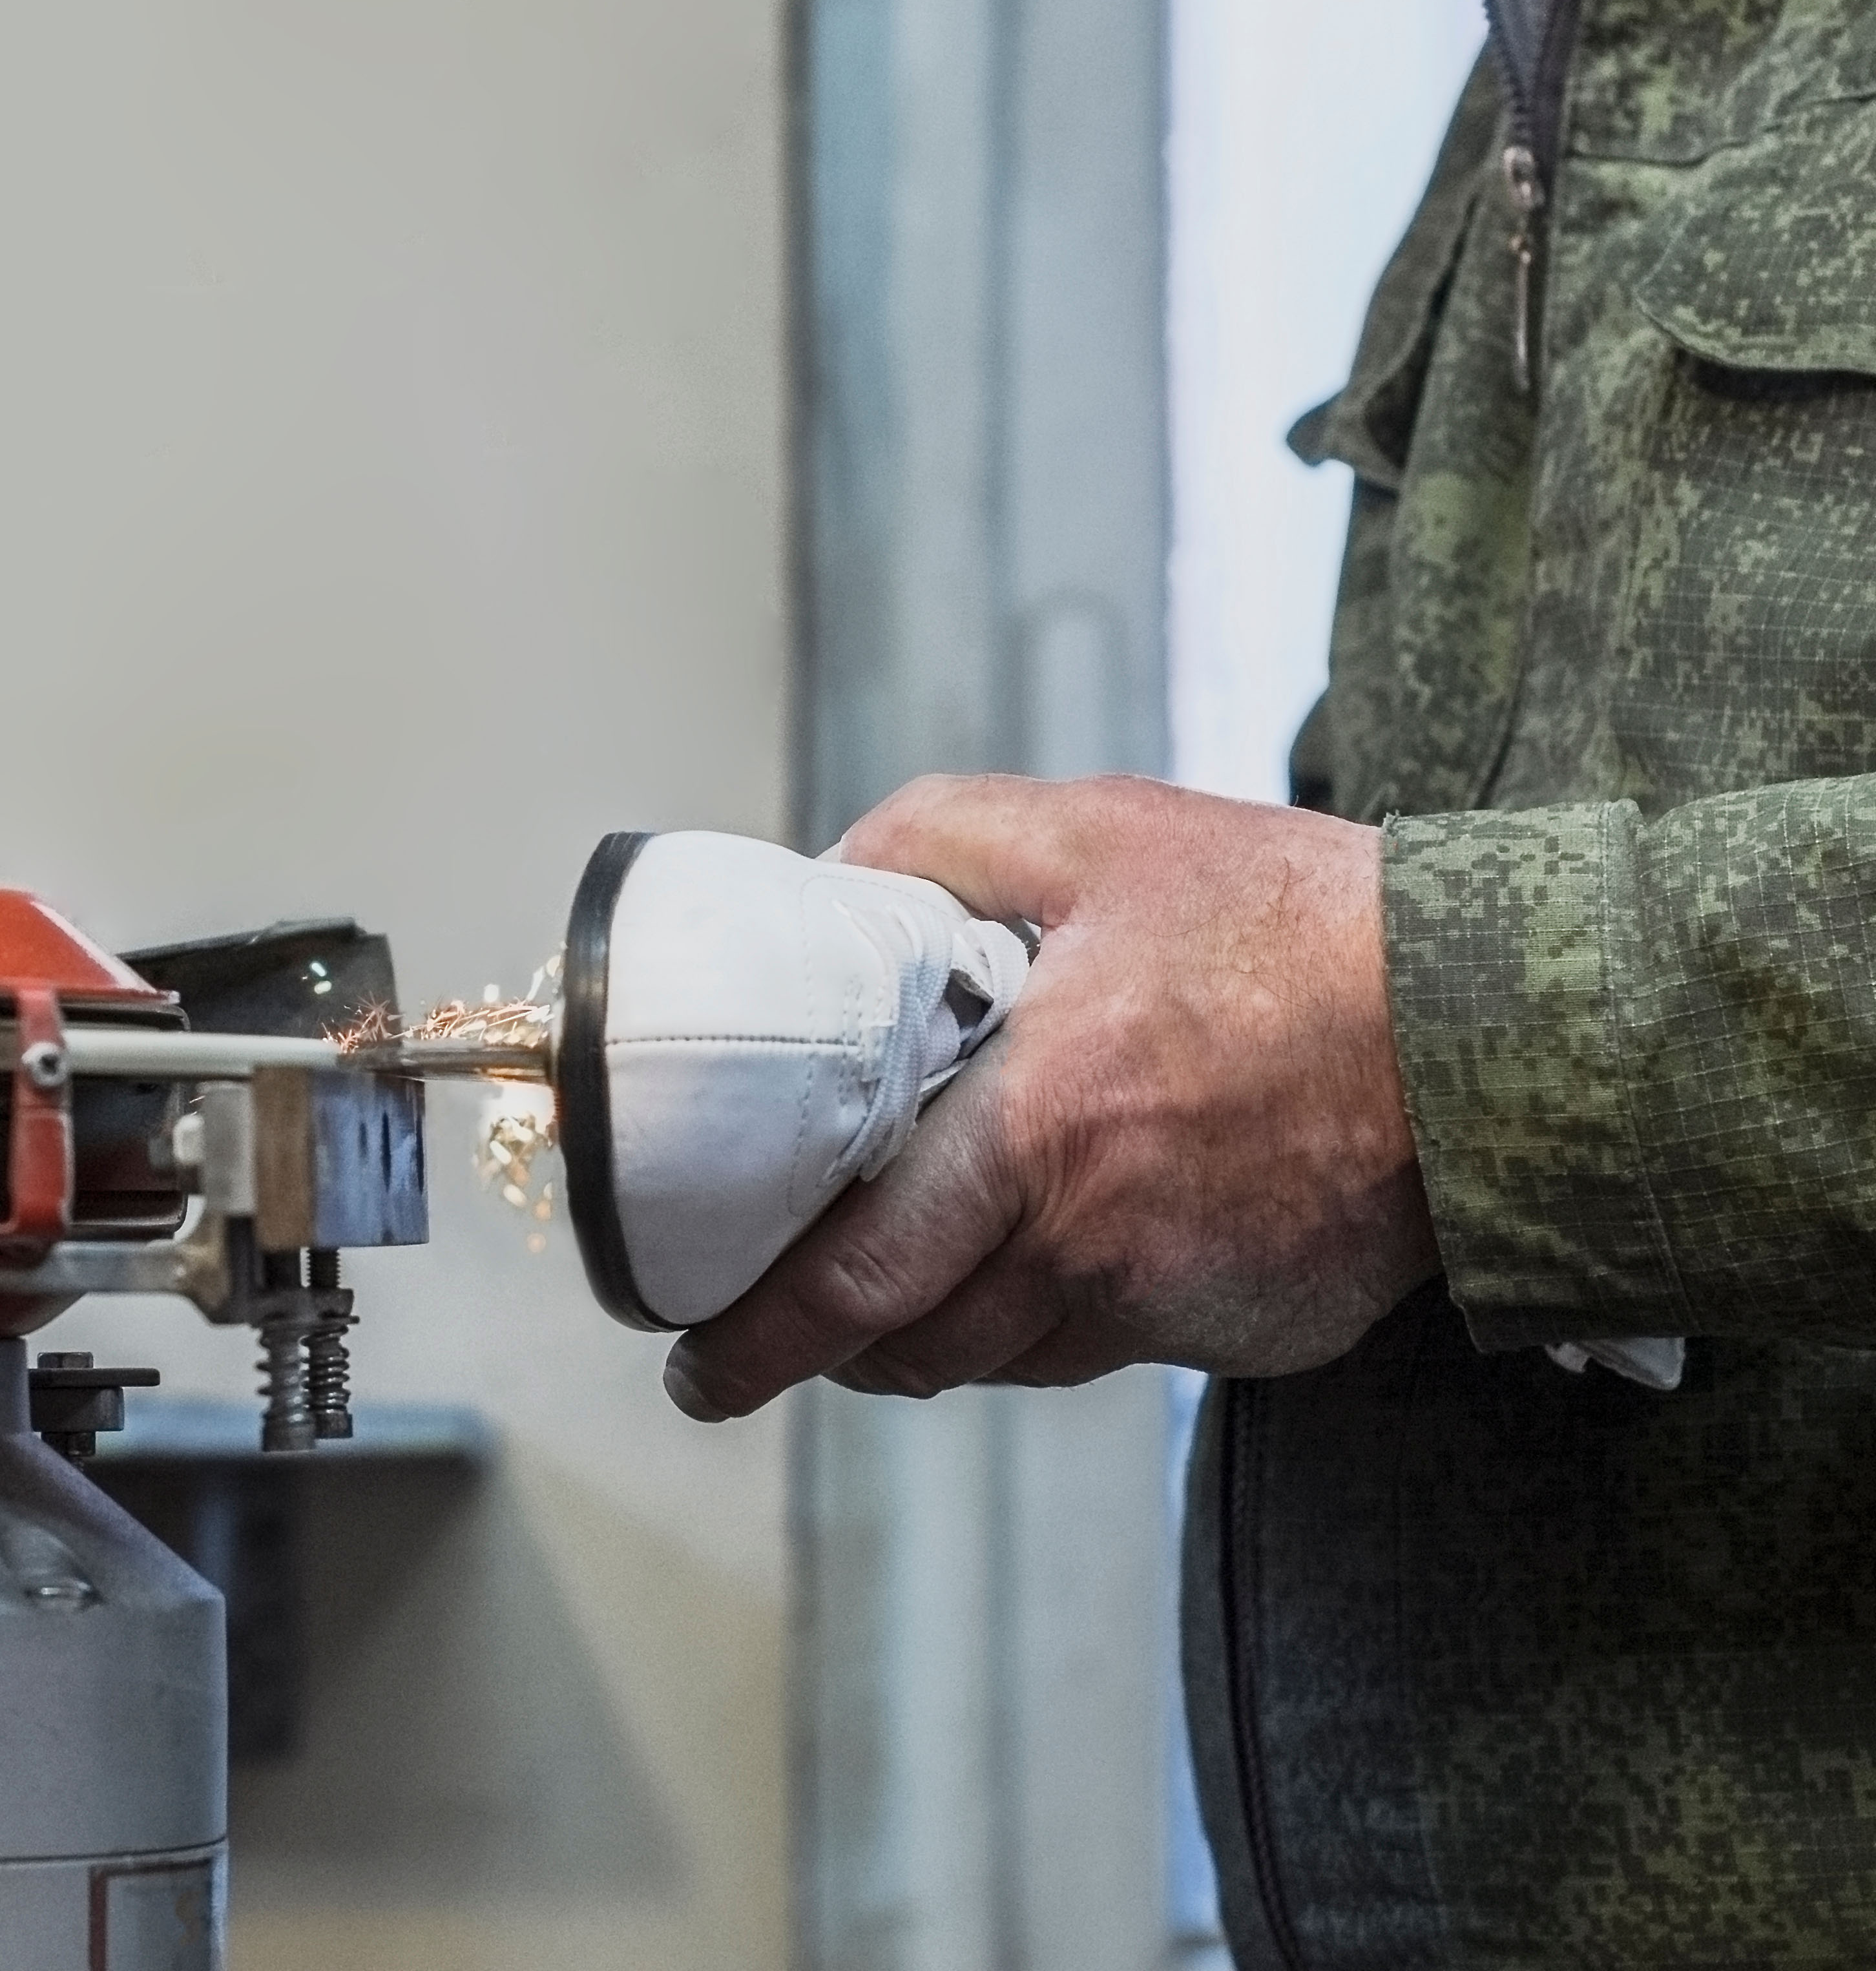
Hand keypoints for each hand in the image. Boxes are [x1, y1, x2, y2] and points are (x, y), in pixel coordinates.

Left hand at [662, 773, 1437, 1419]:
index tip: (699, 1369)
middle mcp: (1095, 1241)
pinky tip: (1046, 1253)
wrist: (1503, 1029)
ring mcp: (1174, 1303)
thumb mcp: (1101, 833)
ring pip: (1001, 1356)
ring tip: (896, 1283)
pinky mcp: (1242, 1334)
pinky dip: (1047, 1318)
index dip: (763, 1340)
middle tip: (761, 1346)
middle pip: (914, 1346)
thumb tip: (828, 877)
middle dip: (822, 1357)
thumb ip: (941, 840)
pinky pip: (1103, 1349)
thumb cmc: (1301, 923)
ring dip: (934, 1334)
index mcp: (1040, 1131)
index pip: (859, 1278)